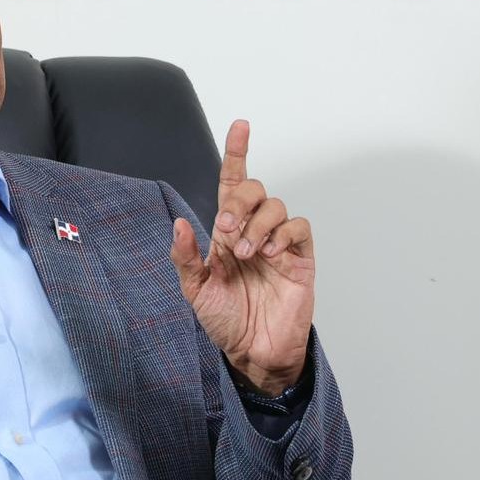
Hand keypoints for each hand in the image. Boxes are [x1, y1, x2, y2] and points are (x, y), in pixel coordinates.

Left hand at [169, 120, 313, 394]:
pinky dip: (282, 233)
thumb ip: (185, 256)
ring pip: (275, 205)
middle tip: (227, 230)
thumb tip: (179, 222)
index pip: (231, 185)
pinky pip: (298, 228)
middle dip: (238, 202)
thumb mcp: (194, 289)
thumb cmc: (225, 320)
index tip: (240, 127)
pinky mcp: (300, 259)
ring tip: (247, 253)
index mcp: (226, 233)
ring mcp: (278, 244)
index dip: (237, 154)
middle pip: (253, 189)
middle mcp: (252, 232)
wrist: (252, 352)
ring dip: (257, 223)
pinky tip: (269, 253)